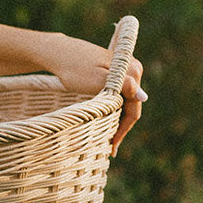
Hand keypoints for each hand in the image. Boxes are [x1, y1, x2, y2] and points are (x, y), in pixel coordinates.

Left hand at [48, 34, 146, 156]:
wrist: (57, 53)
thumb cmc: (74, 68)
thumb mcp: (97, 80)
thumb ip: (121, 88)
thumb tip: (144, 97)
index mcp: (132, 71)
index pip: (134, 108)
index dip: (124, 130)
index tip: (112, 148)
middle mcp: (132, 69)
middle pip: (132, 105)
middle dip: (122, 127)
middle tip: (110, 148)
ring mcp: (123, 70)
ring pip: (125, 101)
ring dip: (118, 119)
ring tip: (107, 138)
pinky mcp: (113, 71)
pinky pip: (118, 95)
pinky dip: (112, 109)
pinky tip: (105, 121)